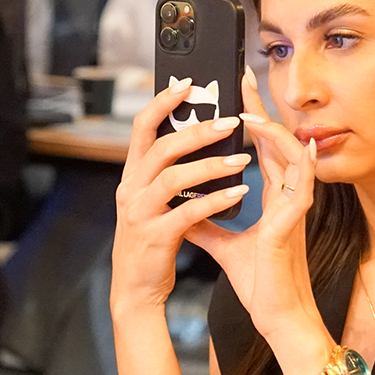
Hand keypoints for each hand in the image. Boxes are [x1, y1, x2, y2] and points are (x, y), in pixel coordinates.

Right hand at [110, 77, 252, 314]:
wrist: (136, 291)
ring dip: (211, 164)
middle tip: (230, 120)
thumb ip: (166, 174)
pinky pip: (189, 212)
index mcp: (132, 176)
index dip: (162, 103)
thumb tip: (193, 140)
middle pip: (161, 147)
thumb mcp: (152, 202)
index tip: (187, 83)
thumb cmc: (152, 242)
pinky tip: (240, 191)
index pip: (141, 128)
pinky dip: (216, 199)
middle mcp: (131, 190)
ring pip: (174, 176)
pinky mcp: (156, 237)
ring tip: (243, 158)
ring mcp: (140, 213)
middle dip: (197, 130)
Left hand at [184, 66, 323, 343]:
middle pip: (277, 138)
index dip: (249, 117)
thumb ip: (205, 221)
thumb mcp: (223, 243)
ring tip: (250, 110)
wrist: (276, 315)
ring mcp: (295, 204)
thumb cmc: (259, 282)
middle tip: (242, 75)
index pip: (260, 147)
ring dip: (272, 128)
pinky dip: (292, 159)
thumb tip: (181, 207)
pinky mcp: (297, 219)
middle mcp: (286, 194)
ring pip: (293, 152)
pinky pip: (300, 181)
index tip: (233, 91)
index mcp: (271, 197)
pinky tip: (288, 143)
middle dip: (260, 106)